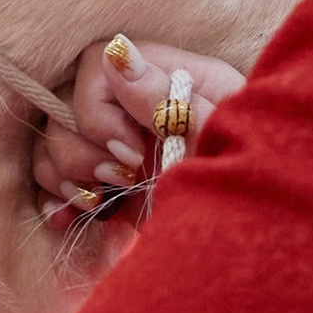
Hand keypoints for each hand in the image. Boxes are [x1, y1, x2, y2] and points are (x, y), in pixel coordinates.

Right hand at [34, 34, 247, 220]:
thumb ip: (171, 103)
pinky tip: (72, 217)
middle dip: (80, 150)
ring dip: (65, 175)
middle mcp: (140, 108)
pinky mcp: (110, 188)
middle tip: (121, 181)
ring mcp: (121, 148)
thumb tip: (118, 55)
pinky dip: (56, 199)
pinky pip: (54, 179)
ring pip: (54, 140)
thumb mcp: (220, 145)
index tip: (129, 156)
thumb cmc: (254, 192)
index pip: (99, 63)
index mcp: (176, 82)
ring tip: (99, 202)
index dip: (98, 110)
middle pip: (65, 102)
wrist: (258, 257)